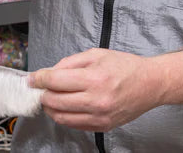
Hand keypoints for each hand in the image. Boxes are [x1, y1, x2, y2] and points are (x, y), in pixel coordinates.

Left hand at [28, 48, 163, 131]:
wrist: (151, 84)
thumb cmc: (126, 67)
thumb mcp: (97, 54)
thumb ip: (70, 62)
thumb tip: (49, 72)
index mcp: (94, 78)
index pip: (55, 81)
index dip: (38, 79)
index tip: (32, 79)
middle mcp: (96, 100)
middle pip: (54, 101)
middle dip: (42, 93)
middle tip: (40, 88)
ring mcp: (99, 116)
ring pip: (60, 117)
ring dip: (50, 107)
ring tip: (50, 98)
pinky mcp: (102, 127)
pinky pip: (73, 125)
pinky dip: (64, 116)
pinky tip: (65, 106)